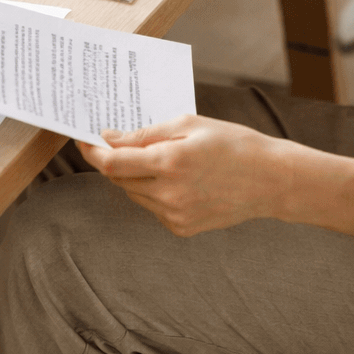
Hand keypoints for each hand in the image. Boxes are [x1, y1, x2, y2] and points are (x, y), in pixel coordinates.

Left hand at [76, 115, 293, 236]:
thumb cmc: (232, 143)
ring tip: (157, 159)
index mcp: (171, 162)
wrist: (270, 180)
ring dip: (132, 177)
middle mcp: (169, 194)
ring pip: (133, 194)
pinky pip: (151, 207)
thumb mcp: (189, 124)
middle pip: (119, 179)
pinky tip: (174, 179)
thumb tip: (110, 139)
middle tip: (118, 143)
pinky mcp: (181, 228)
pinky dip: (152, 191)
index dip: (92, 151)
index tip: (83, 139)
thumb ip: (145, 134)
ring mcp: (175, 215)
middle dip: (113, 161)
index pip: (113, 162)